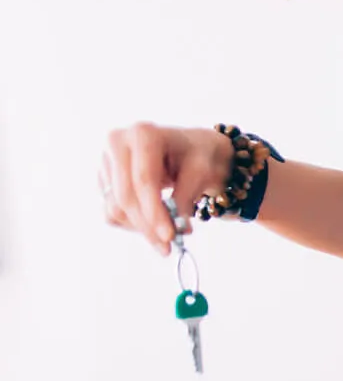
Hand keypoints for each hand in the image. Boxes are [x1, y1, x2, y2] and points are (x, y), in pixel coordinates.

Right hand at [99, 124, 232, 255]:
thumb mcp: (201, 172)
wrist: (191, 150)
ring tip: (171, 233)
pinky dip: (133, 225)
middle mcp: (118, 143)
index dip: (155, 212)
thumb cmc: (198, 156)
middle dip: (148, 226)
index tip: (169, 236)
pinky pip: (112, 212)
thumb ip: (185, 197)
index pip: (144, 180)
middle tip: (168, 247)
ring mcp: (106, 161)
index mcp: (143, 134)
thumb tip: (175, 226)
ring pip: (115, 208)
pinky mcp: (104, 179)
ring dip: (142, 228)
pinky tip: (155, 225)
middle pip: (126, 196)